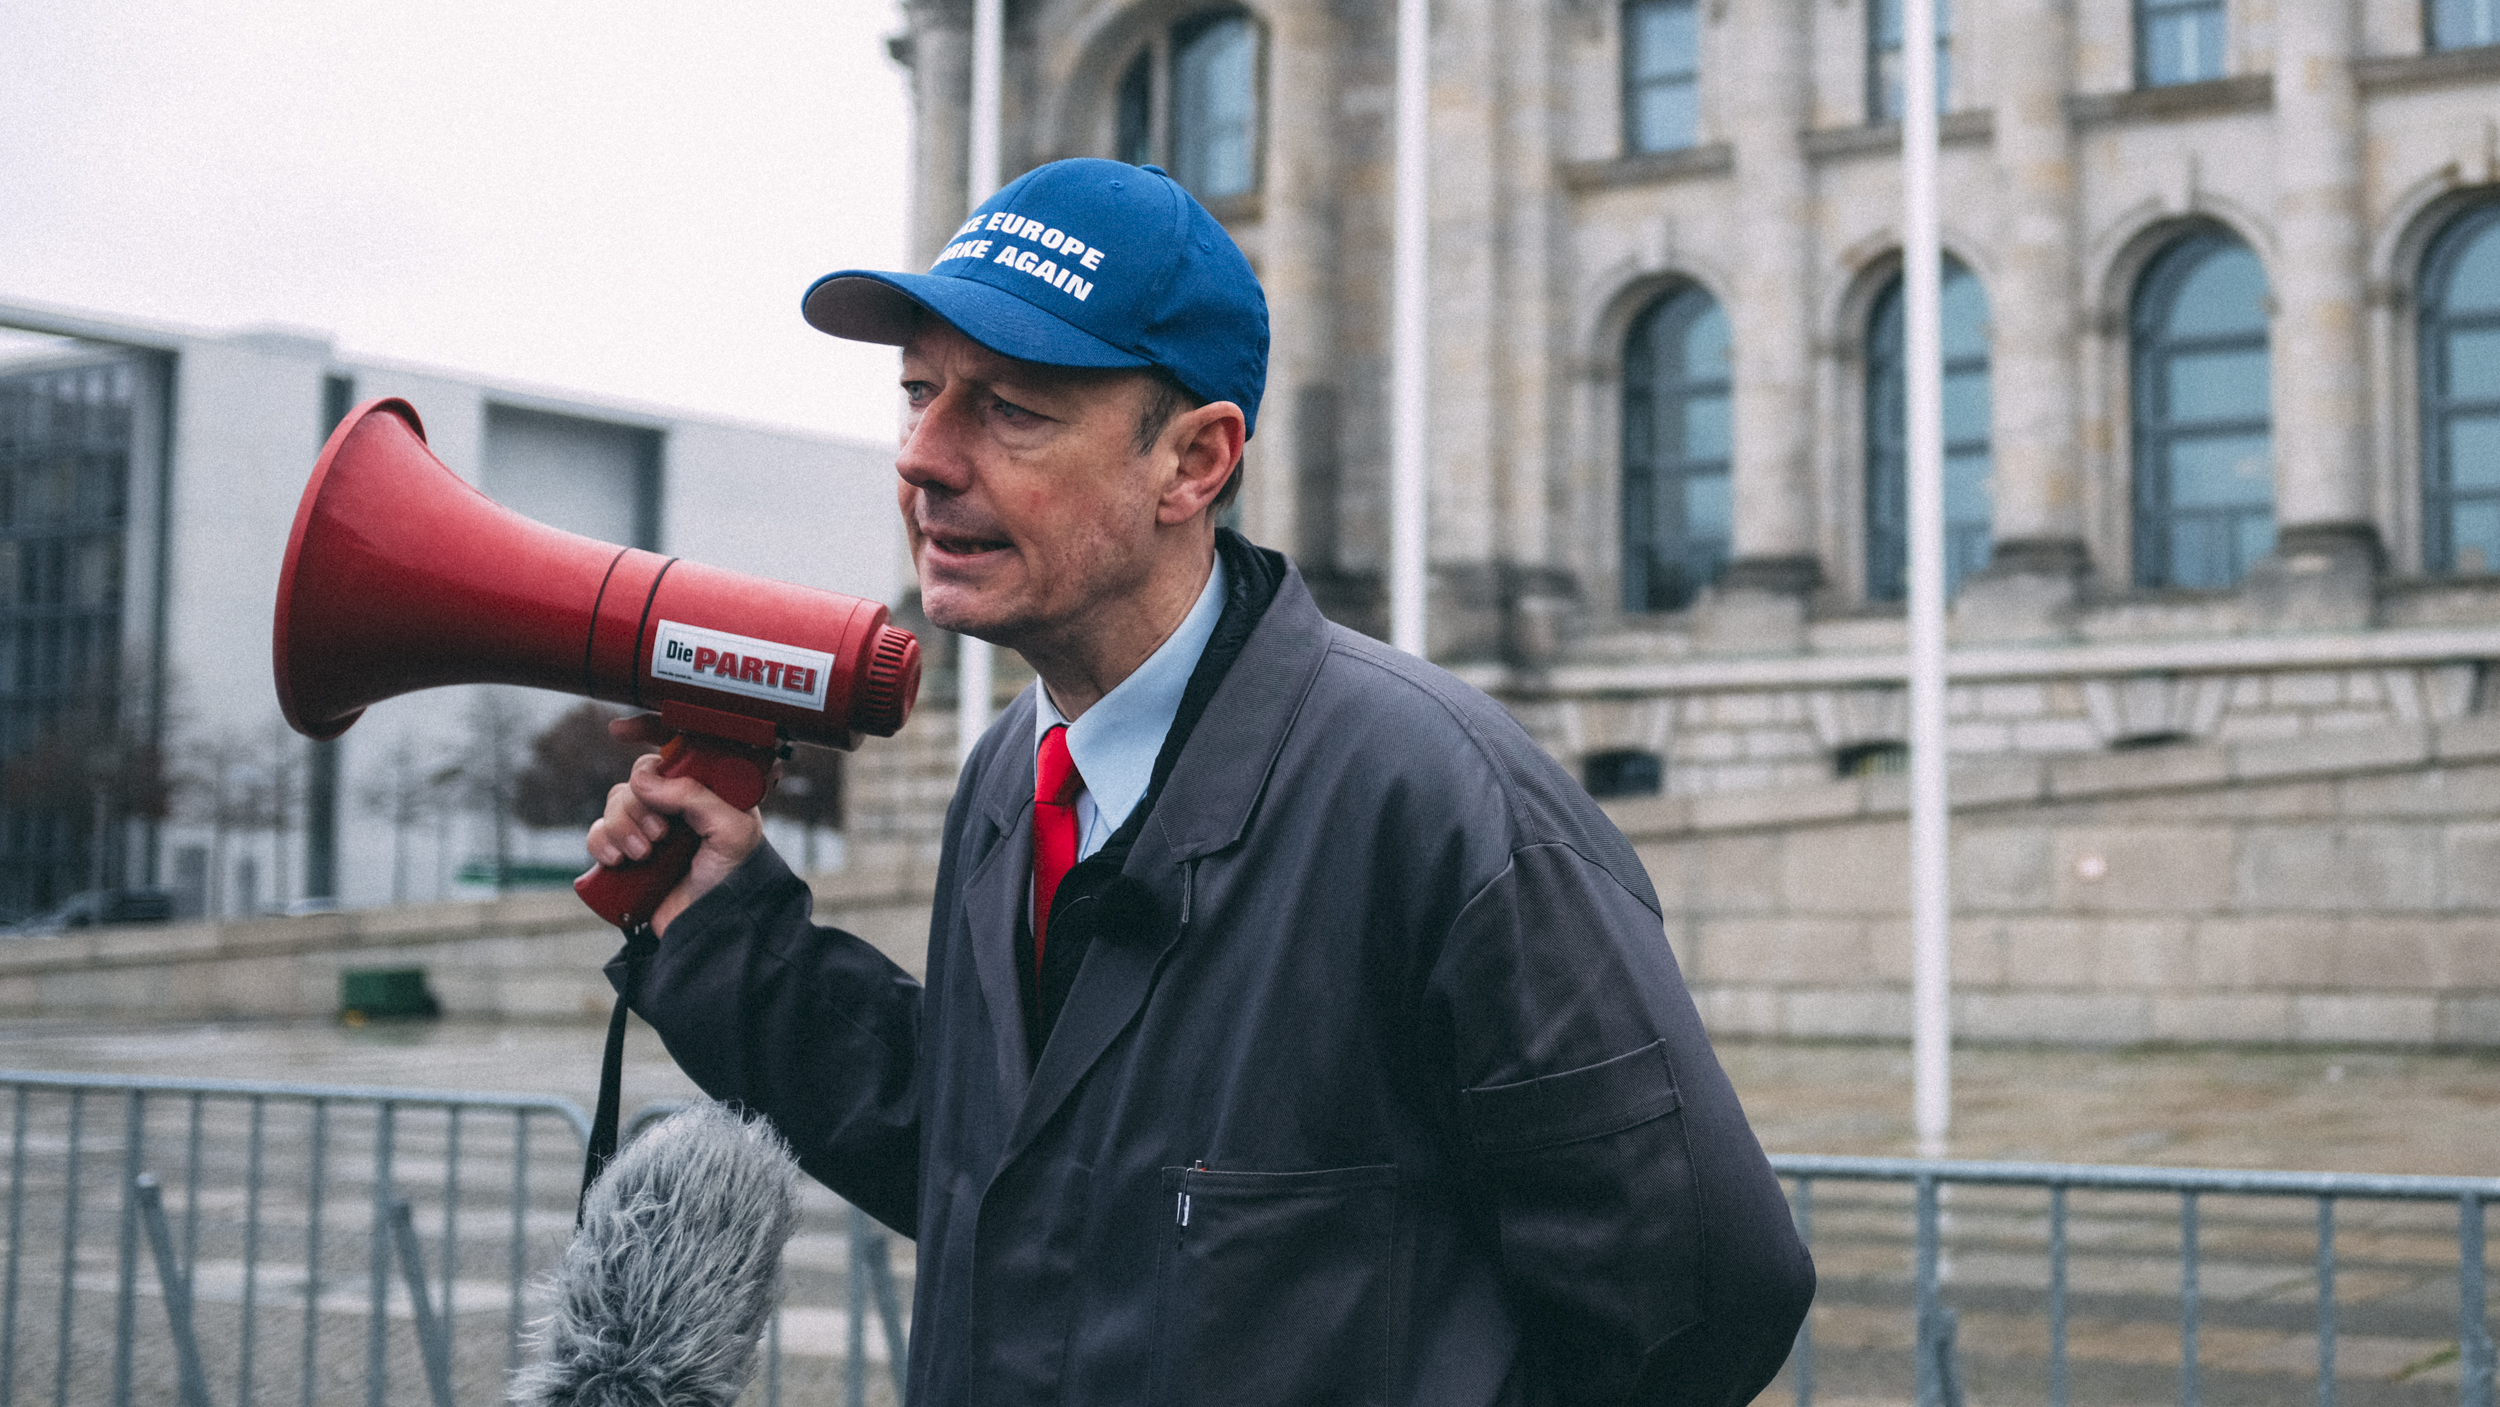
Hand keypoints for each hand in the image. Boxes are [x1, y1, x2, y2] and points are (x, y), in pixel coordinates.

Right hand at [584, 714, 766, 934]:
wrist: (714, 928)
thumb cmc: (734, 878)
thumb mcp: (731, 830)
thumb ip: (695, 796)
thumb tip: (646, 779)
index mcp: (708, 790)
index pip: (677, 748)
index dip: (646, 729)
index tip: (619, 730)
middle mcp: (678, 804)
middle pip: (640, 777)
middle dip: (640, 803)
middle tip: (660, 834)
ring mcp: (651, 828)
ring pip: (616, 801)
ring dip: (622, 825)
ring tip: (644, 854)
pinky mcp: (628, 854)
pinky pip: (598, 832)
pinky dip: (600, 841)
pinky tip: (616, 860)